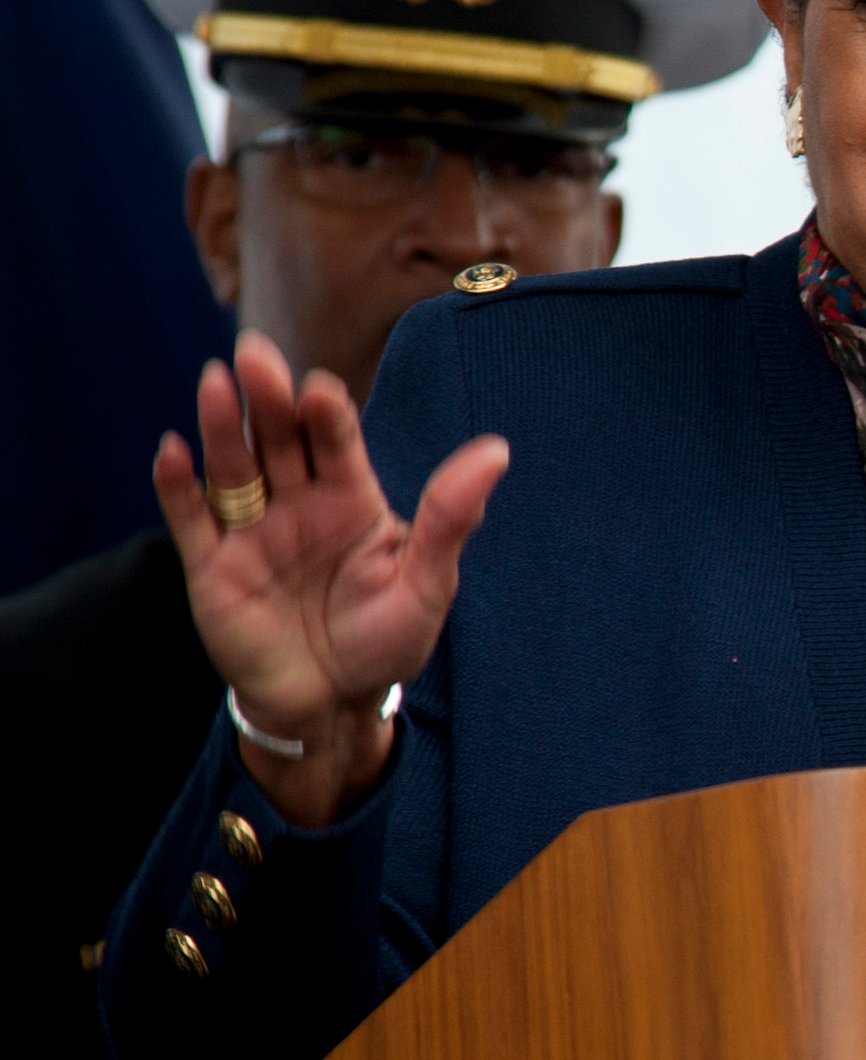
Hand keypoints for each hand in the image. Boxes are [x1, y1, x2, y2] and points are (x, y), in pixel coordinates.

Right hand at [155, 330, 508, 823]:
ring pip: (235, 468)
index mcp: (352, 497)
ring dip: (225, 427)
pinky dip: (178, 486)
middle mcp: (299, 502)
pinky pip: (192, 520)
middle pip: (281, 439)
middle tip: (257, 355)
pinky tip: (173, 450)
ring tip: (217, 381)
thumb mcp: (428, 580)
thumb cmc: (387, 639)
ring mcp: (253, 531)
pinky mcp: (213, 567)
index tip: (323, 390)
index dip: (328, 414)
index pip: (337, 441)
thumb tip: (497, 450)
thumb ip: (451, 516)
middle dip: (271, 398)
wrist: (333, 704)